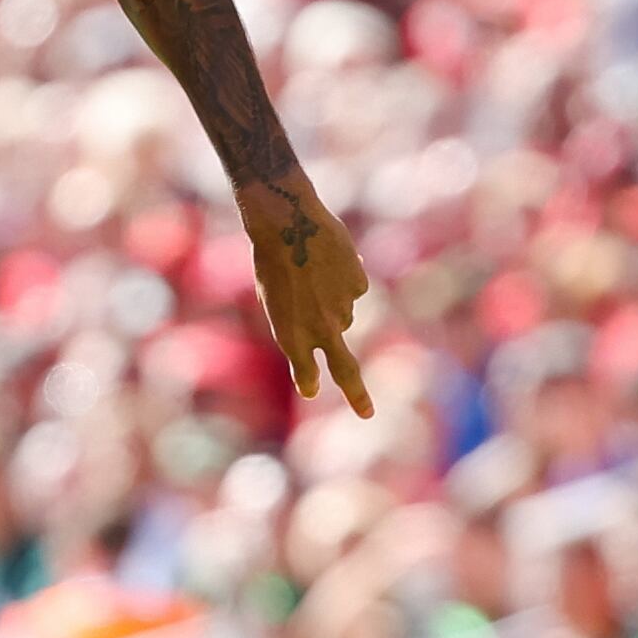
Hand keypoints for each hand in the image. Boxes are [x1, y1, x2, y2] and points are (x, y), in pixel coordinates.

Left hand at [238, 177, 374, 415]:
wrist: (286, 223)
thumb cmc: (271, 260)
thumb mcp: (273, 299)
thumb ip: (300, 321)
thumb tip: (339, 328)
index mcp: (291, 336)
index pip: (306, 374)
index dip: (308, 381)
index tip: (310, 388)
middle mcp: (320, 329)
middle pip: (345, 370)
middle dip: (356, 395)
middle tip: (367, 414)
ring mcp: (343, 308)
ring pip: (343, 314)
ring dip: (331, 301)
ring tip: (309, 274)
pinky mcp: (358, 285)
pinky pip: (354, 289)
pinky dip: (343, 278)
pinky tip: (328, 260)